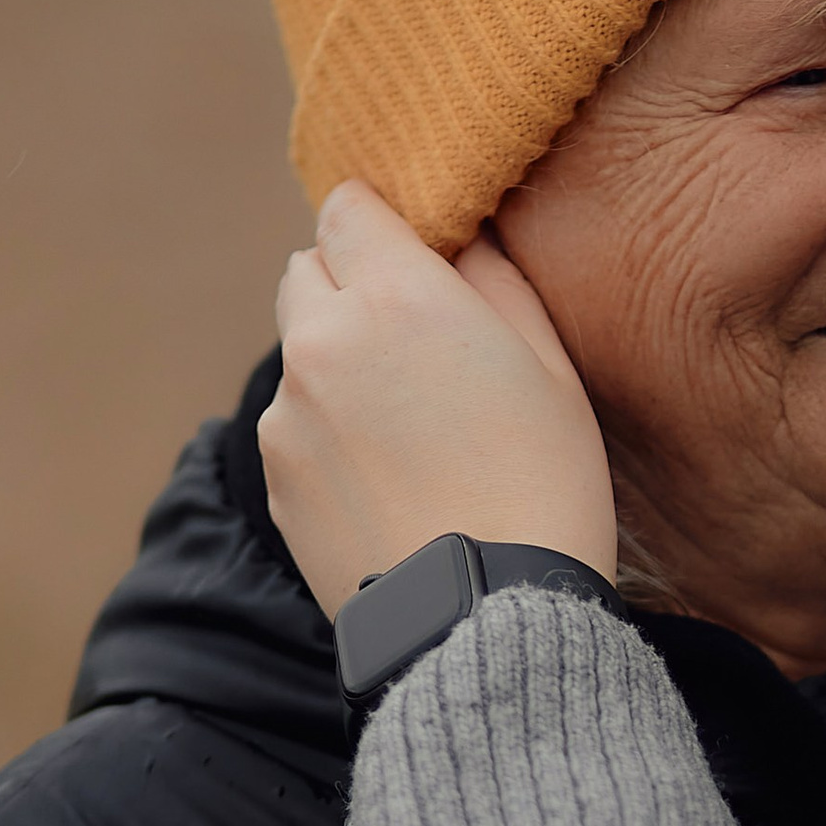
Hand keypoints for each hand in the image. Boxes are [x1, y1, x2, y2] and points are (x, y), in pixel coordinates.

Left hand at [261, 182, 617, 617]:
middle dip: (349, 285)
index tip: (411, 252)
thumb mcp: (550, 368)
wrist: (484, 618)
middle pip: (307, 270)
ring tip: (408, 429)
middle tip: (411, 340)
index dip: (381, 225)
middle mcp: (325, 339)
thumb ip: (496, 281)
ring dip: (337, 364)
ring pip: (300, 352)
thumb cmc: (543, 488)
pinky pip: (294, 423)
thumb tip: (463, 239)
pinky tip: (387, 479)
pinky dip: (326, 432)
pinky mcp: (275, 473)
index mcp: (399, 295)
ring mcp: (290, 411)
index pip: (348, 207)